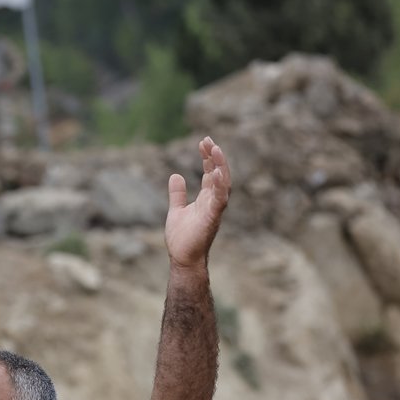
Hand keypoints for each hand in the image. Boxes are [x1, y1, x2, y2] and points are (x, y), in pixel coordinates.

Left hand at [165, 137, 230, 268]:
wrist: (182, 258)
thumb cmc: (182, 238)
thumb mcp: (176, 210)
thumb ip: (178, 193)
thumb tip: (175, 175)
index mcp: (206, 199)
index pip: (211, 173)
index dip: (208, 157)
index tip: (203, 142)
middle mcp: (213, 202)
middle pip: (219, 174)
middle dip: (215, 157)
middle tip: (208, 141)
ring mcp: (214, 210)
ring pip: (223, 184)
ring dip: (220, 167)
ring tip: (216, 150)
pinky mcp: (212, 218)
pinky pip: (219, 200)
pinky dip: (219, 186)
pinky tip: (215, 172)